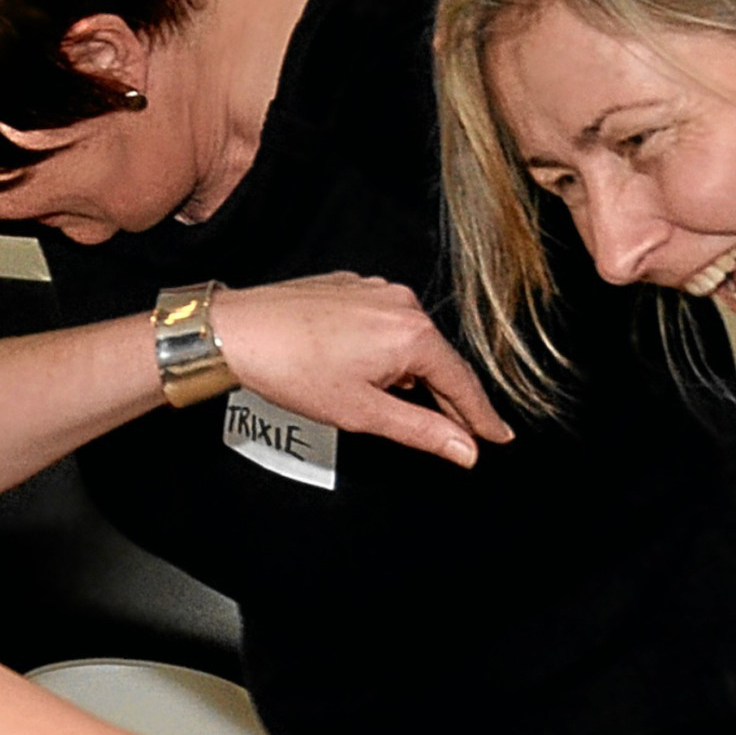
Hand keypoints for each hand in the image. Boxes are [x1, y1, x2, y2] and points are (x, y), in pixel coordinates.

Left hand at [211, 274, 514, 466]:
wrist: (236, 330)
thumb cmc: (291, 368)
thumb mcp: (363, 412)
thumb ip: (422, 431)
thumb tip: (464, 448)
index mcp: (412, 333)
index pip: (461, 383)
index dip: (480, 416)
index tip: (499, 436)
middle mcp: (400, 302)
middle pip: (437, 359)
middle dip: (444, 397)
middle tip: (458, 433)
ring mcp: (373, 289)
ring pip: (408, 341)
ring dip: (408, 373)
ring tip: (388, 402)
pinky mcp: (349, 286)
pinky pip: (382, 322)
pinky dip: (383, 350)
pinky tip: (361, 369)